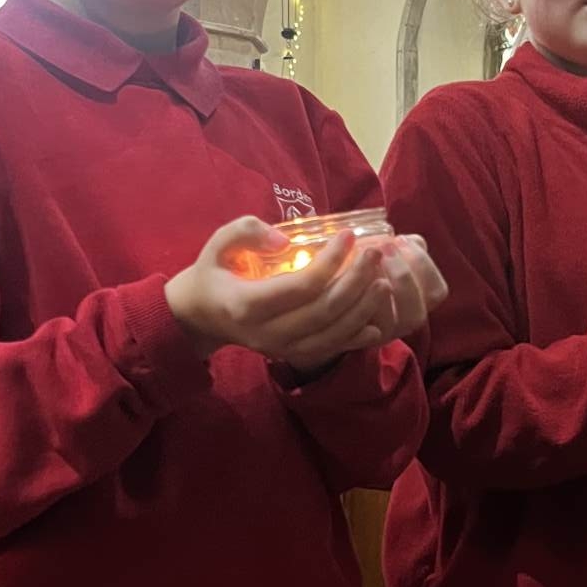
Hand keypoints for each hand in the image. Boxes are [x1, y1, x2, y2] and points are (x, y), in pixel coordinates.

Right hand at [166, 218, 440, 374]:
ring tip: (384, 279)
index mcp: (246, 305)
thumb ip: (246, 231)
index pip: (300, 287)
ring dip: (363, 308)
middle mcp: (267, 333)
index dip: (330, 262)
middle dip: (356, 282)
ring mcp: (282, 349)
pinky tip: (378, 316)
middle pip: (324, 312)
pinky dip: (359, 335)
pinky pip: (332, 349)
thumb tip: (283, 240)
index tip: (349, 235)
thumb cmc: (214, 272)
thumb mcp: (218, 243)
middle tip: (376, 254)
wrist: (202, 316)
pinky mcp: (293, 355)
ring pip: (333, 334)